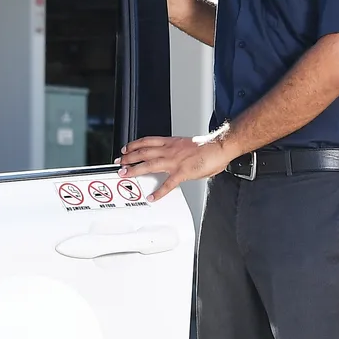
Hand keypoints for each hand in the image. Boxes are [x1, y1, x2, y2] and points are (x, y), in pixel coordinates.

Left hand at [119, 131, 233, 199]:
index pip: (148, 141)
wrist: (219, 146)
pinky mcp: (182, 172)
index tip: (126, 148)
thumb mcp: (187, 145)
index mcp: (171, 143)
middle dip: (129, 158)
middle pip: (143, 152)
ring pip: (149, 164)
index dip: (134, 145)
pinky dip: (159, 192)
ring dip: (135, 170)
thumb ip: (178, 152)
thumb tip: (175, 159)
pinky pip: (168, 184)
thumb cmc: (207, 147)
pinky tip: (152, 197)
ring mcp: (174, 161)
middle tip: (119, 163)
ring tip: (125, 175)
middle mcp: (170, 150)